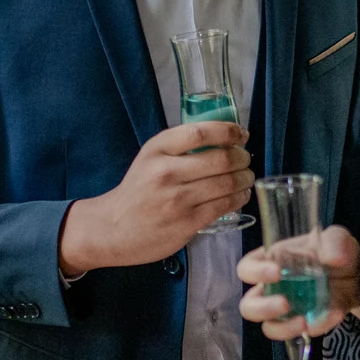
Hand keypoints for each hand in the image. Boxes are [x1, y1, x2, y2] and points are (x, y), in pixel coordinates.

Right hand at [57, 121, 252, 274]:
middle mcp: (166, 172)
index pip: (200, 132)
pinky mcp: (186, 222)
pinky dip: (239, 197)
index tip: (241, 134)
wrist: (113, 228)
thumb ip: (180, 147)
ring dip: (245, 178)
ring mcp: (177, 199)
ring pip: (226, 183)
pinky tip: (240, 194)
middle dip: (242, 158)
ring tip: (246, 177)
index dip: (229, 131)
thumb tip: (224, 139)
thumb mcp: (150, 158)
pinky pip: (223, 206)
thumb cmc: (137, 190)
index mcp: (157, 150)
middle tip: (246, 159)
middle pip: (221, 159)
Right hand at [238, 225, 359, 340]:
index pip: (247, 268)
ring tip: (304, 322)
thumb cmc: (336, 252)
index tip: (276, 273)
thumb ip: (335, 243)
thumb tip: (334, 258)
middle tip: (285, 304)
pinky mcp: (304, 325)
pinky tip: (335, 313)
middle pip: (249, 306)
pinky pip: (302, 333)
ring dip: (284, 328)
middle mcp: (273, 289)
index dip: (255, 272)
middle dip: (263, 308)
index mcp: (272, 262)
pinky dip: (318, 326)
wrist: (358, 276)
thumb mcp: (338, 239)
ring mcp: (287, 311)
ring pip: (270, 327)